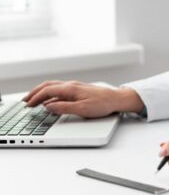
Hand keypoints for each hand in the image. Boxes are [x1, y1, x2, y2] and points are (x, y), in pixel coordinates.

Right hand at [22, 80, 143, 117]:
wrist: (116, 99)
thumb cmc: (102, 104)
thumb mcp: (81, 110)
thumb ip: (63, 108)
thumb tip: (48, 106)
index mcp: (71, 89)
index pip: (48, 91)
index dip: (36, 98)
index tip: (28, 105)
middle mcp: (72, 85)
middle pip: (49, 85)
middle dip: (35, 92)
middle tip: (25, 100)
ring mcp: (75, 86)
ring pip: (54, 85)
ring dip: (42, 91)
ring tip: (34, 98)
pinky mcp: (79, 88)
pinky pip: (60, 87)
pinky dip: (50, 91)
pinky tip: (50, 98)